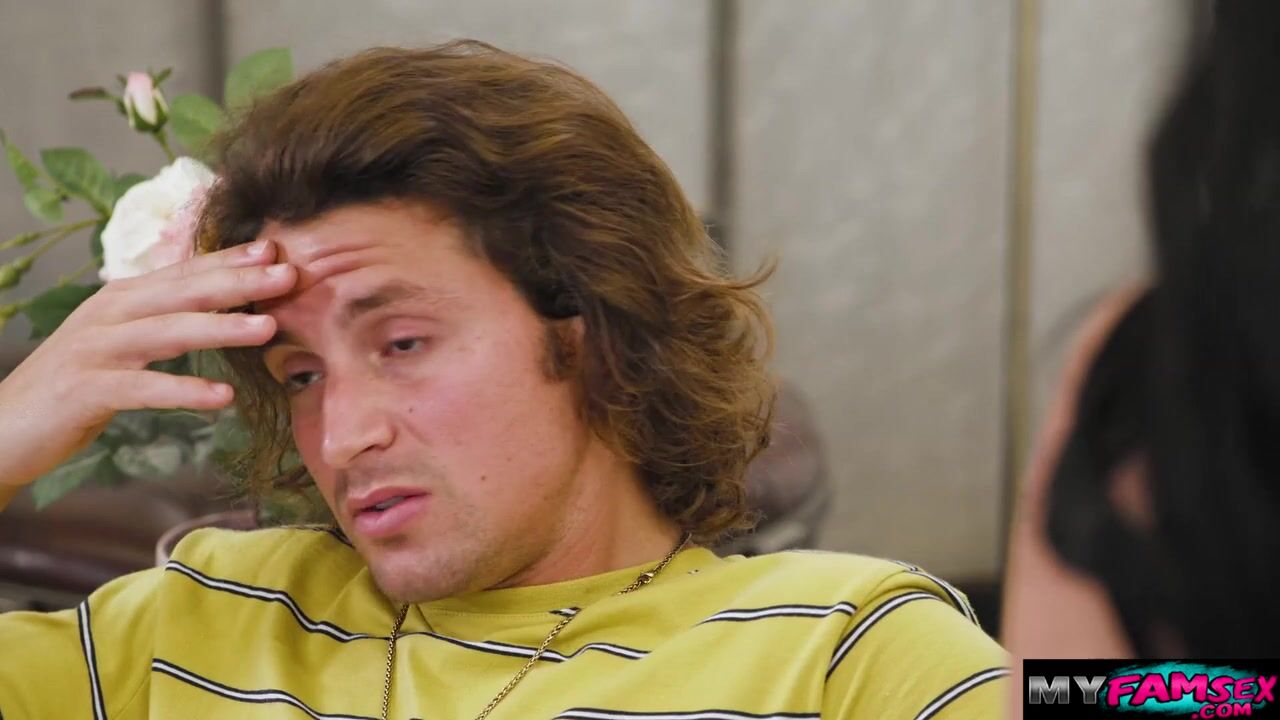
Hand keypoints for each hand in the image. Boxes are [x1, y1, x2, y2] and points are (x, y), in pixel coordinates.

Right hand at [0, 238, 295, 492]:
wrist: (3, 425)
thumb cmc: (76, 384)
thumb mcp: (122, 345)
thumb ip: (162, 322)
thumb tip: (217, 307)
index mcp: (122, 299)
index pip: (185, 272)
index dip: (230, 259)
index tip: (276, 249)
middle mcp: (109, 314)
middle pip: (183, 291)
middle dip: (238, 281)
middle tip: (289, 274)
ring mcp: (96, 349)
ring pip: (167, 331)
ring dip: (220, 327)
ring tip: (267, 327)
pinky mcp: (86, 390)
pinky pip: (144, 388)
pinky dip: (184, 391)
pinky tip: (222, 397)